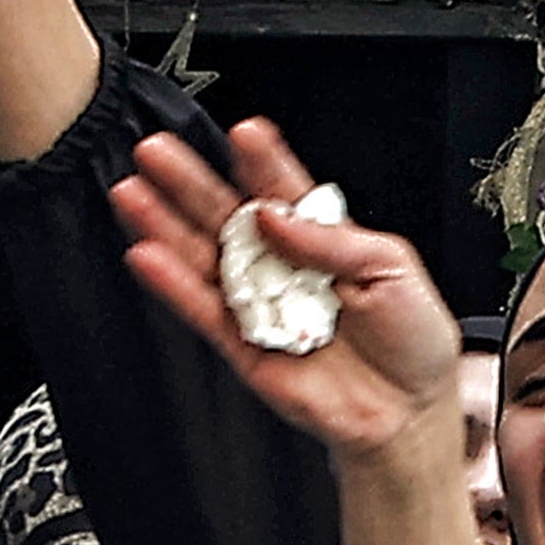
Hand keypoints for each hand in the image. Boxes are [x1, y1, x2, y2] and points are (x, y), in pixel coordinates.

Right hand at [106, 114, 463, 465]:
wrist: (407, 411)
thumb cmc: (413, 340)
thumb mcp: (392, 267)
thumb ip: (331, 240)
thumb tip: (274, 216)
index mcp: (322, 239)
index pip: (283, 190)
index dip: (261, 161)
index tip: (242, 133)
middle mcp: (282, 266)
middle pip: (226, 215)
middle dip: (190, 182)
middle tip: (156, 151)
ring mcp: (258, 304)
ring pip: (202, 257)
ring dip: (164, 225)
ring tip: (132, 193)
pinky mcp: (242, 345)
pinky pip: (202, 310)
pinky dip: (173, 284)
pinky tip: (148, 255)